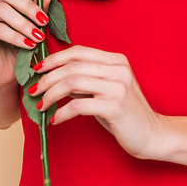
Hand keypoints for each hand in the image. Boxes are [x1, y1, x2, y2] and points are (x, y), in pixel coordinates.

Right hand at [0, 0, 52, 89]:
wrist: (6, 72)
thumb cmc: (20, 44)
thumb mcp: (33, 24)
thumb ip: (39, 7)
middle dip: (29, 6)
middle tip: (44, 20)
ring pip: (2, 10)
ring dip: (24, 23)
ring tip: (38, 35)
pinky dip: (16, 37)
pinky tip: (29, 44)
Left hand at [29, 46, 165, 159]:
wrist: (153, 135)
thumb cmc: (126, 114)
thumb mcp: (107, 90)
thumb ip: (87, 80)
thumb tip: (55, 78)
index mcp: (116, 60)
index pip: (78, 51)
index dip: (55, 58)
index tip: (38, 69)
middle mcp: (118, 69)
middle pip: (73, 65)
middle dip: (48, 77)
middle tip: (33, 90)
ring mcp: (117, 86)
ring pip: (72, 82)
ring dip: (51, 94)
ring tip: (41, 105)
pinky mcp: (115, 106)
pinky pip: (79, 105)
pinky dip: (62, 113)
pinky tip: (56, 120)